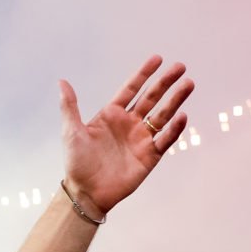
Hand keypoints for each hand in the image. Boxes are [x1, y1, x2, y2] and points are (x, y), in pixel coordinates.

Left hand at [59, 56, 193, 215]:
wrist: (87, 193)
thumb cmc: (77, 163)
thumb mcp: (72, 132)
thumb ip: (70, 106)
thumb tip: (62, 82)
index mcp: (111, 115)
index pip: (131, 89)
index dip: (143, 74)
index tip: (157, 58)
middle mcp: (129, 124)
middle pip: (151, 98)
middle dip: (165, 82)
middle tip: (180, 66)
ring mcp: (141, 139)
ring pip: (163, 115)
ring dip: (176, 100)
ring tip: (188, 84)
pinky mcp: (150, 156)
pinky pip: (165, 139)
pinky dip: (174, 128)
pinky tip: (182, 116)